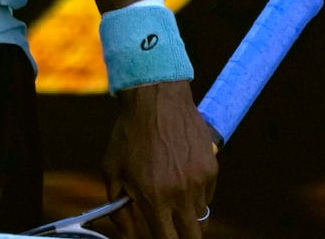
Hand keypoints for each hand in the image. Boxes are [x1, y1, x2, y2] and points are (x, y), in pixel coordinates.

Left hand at [104, 81, 218, 238]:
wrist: (155, 99)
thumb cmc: (129, 135)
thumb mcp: (112, 170)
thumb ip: (118, 208)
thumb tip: (127, 234)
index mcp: (153, 197)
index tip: (160, 237)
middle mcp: (180, 194)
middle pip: (192, 236)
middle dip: (181, 236)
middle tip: (173, 229)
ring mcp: (198, 182)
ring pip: (199, 215)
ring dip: (187, 213)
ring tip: (171, 193)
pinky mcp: (211, 169)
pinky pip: (207, 194)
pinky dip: (196, 193)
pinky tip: (182, 175)